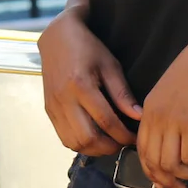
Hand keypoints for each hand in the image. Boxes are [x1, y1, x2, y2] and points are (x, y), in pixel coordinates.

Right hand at [38, 8, 140, 156]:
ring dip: (94, 149)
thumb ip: (122, 93)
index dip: (123, 135)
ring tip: (109, 142)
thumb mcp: (110, 65)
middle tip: (122, 143)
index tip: (135, 138)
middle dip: (108, 147)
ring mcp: (53, 107)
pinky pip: (63, 138)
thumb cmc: (87, 48)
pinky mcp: (49, 110)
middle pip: (87, 138)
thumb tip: (138, 116)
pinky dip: (80, 144)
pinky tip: (93, 137)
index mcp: (81, 85)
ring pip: (73, 143)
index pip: (105, 121)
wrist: (57, 38)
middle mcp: (64, 99)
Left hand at [135, 26, 187, 187]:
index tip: (167, 181)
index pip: (141, 151)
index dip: (153, 172)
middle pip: (153, 163)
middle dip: (169, 180)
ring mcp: (173, 121)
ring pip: (171, 165)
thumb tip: (170, 143)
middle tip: (186, 184)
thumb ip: (164, 114)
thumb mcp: (171, 91)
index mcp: (148, 110)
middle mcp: (156, 117)